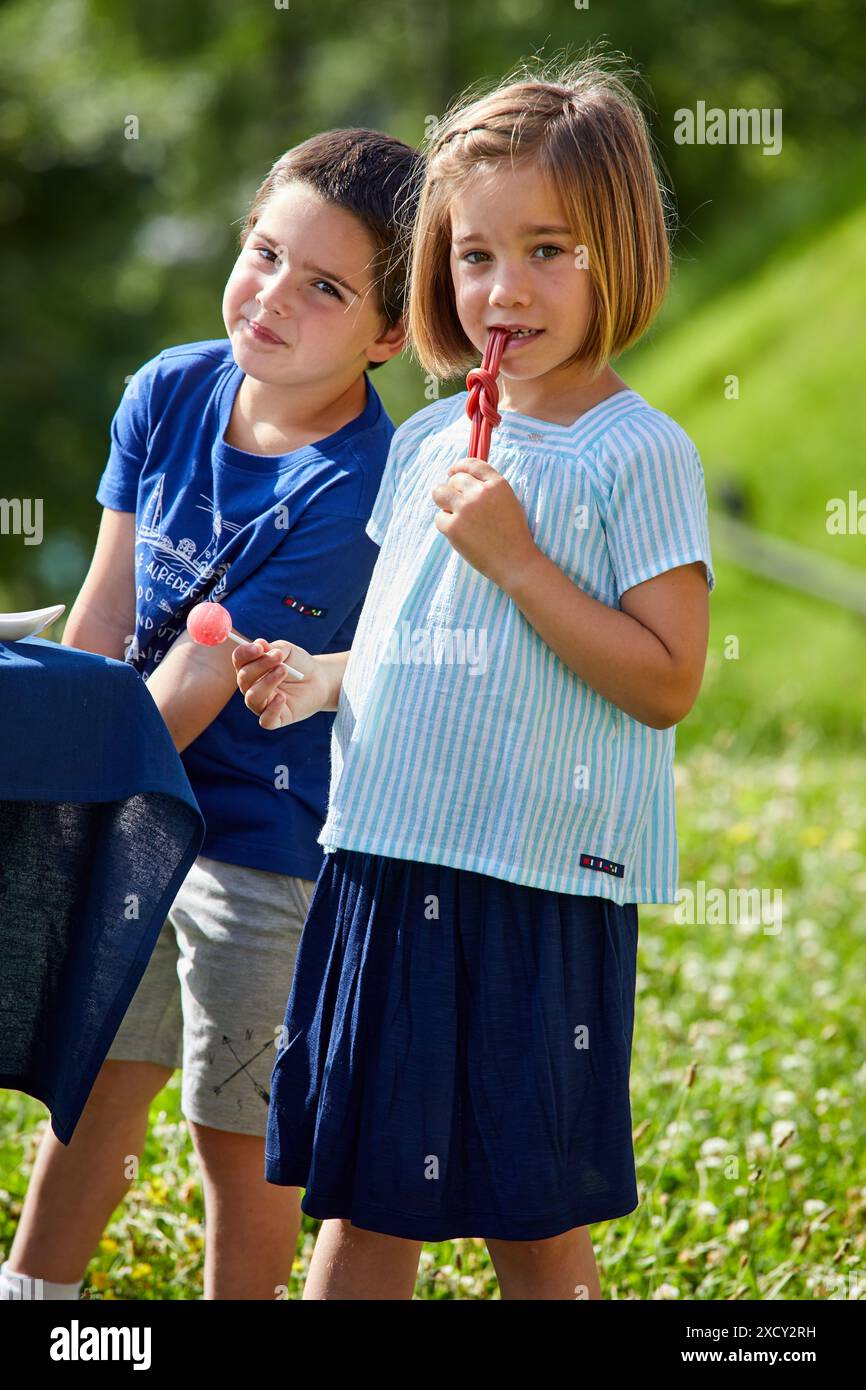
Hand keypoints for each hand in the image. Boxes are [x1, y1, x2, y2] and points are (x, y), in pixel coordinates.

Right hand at [232, 639, 329, 730]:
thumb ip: (274, 648)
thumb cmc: (300, 664)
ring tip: (284, 670)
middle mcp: (252, 687)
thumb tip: (260, 644)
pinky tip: (282, 698)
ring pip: (252, 698)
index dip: (245, 653)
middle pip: (243, 678)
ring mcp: (262, 704)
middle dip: (260, 665)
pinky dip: (272, 710)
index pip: (239, 661)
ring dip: (266, 683)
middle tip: (278, 657)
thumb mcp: (289, 651)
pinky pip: (266, 721)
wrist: (320, 680)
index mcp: (251, 668)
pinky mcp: (276, 719)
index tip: (259, 647)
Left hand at [430, 456, 538, 589]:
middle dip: (454, 490)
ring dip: (443, 502)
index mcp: (497, 484)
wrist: (515, 562)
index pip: (472, 464)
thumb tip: (461, 478)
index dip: (459, 467)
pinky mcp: (453, 527)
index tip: (452, 472)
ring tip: (453, 515)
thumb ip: (489, 488)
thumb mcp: (508, 502)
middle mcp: (480, 492)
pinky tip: (460, 534)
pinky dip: (446, 525)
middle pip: (454, 480)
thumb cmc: (513, 535)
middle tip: (460, 507)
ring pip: (440, 493)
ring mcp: (465, 509)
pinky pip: (439, 518)